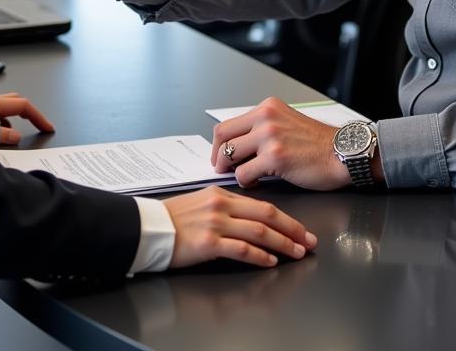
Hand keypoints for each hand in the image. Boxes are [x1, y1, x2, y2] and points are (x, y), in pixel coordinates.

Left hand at [0, 93, 55, 145]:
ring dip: (13, 117)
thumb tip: (17, 136)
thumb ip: (2, 135)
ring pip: (4, 106)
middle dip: (30, 112)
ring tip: (15, 132)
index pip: (24, 105)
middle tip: (38, 124)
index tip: (48, 128)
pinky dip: (1, 120)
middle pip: (17, 101)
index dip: (39, 117)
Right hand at [163, 187, 316, 268]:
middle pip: (266, 214)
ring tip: (297, 252)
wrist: (146, 229)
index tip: (299, 227)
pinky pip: (242, 249)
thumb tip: (246, 218)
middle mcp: (221, 205)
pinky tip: (271, 261)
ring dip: (283, 243)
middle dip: (292, 228)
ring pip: (259, 231)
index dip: (284, 217)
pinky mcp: (208, 242)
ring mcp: (215, 223)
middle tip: (309, 240)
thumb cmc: (170, 219)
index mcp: (220, 194)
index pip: (260, 204)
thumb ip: (223, 207)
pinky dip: (260, 256)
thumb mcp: (200, 203)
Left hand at [211, 97, 348, 190]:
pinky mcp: (275, 157)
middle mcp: (265, 118)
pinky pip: (244, 173)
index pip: (228, 123)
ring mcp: (269, 136)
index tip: (220, 154)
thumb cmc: (318, 144)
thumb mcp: (287, 123)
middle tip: (221, 168)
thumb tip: (239, 145)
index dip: (220, 143)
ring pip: (231, 155)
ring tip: (242, 176)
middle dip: (218, 156)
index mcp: (267, 108)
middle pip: (223, 136)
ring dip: (231, 170)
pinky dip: (246, 181)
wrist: (343, 153)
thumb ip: (263, 129)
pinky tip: (256, 182)